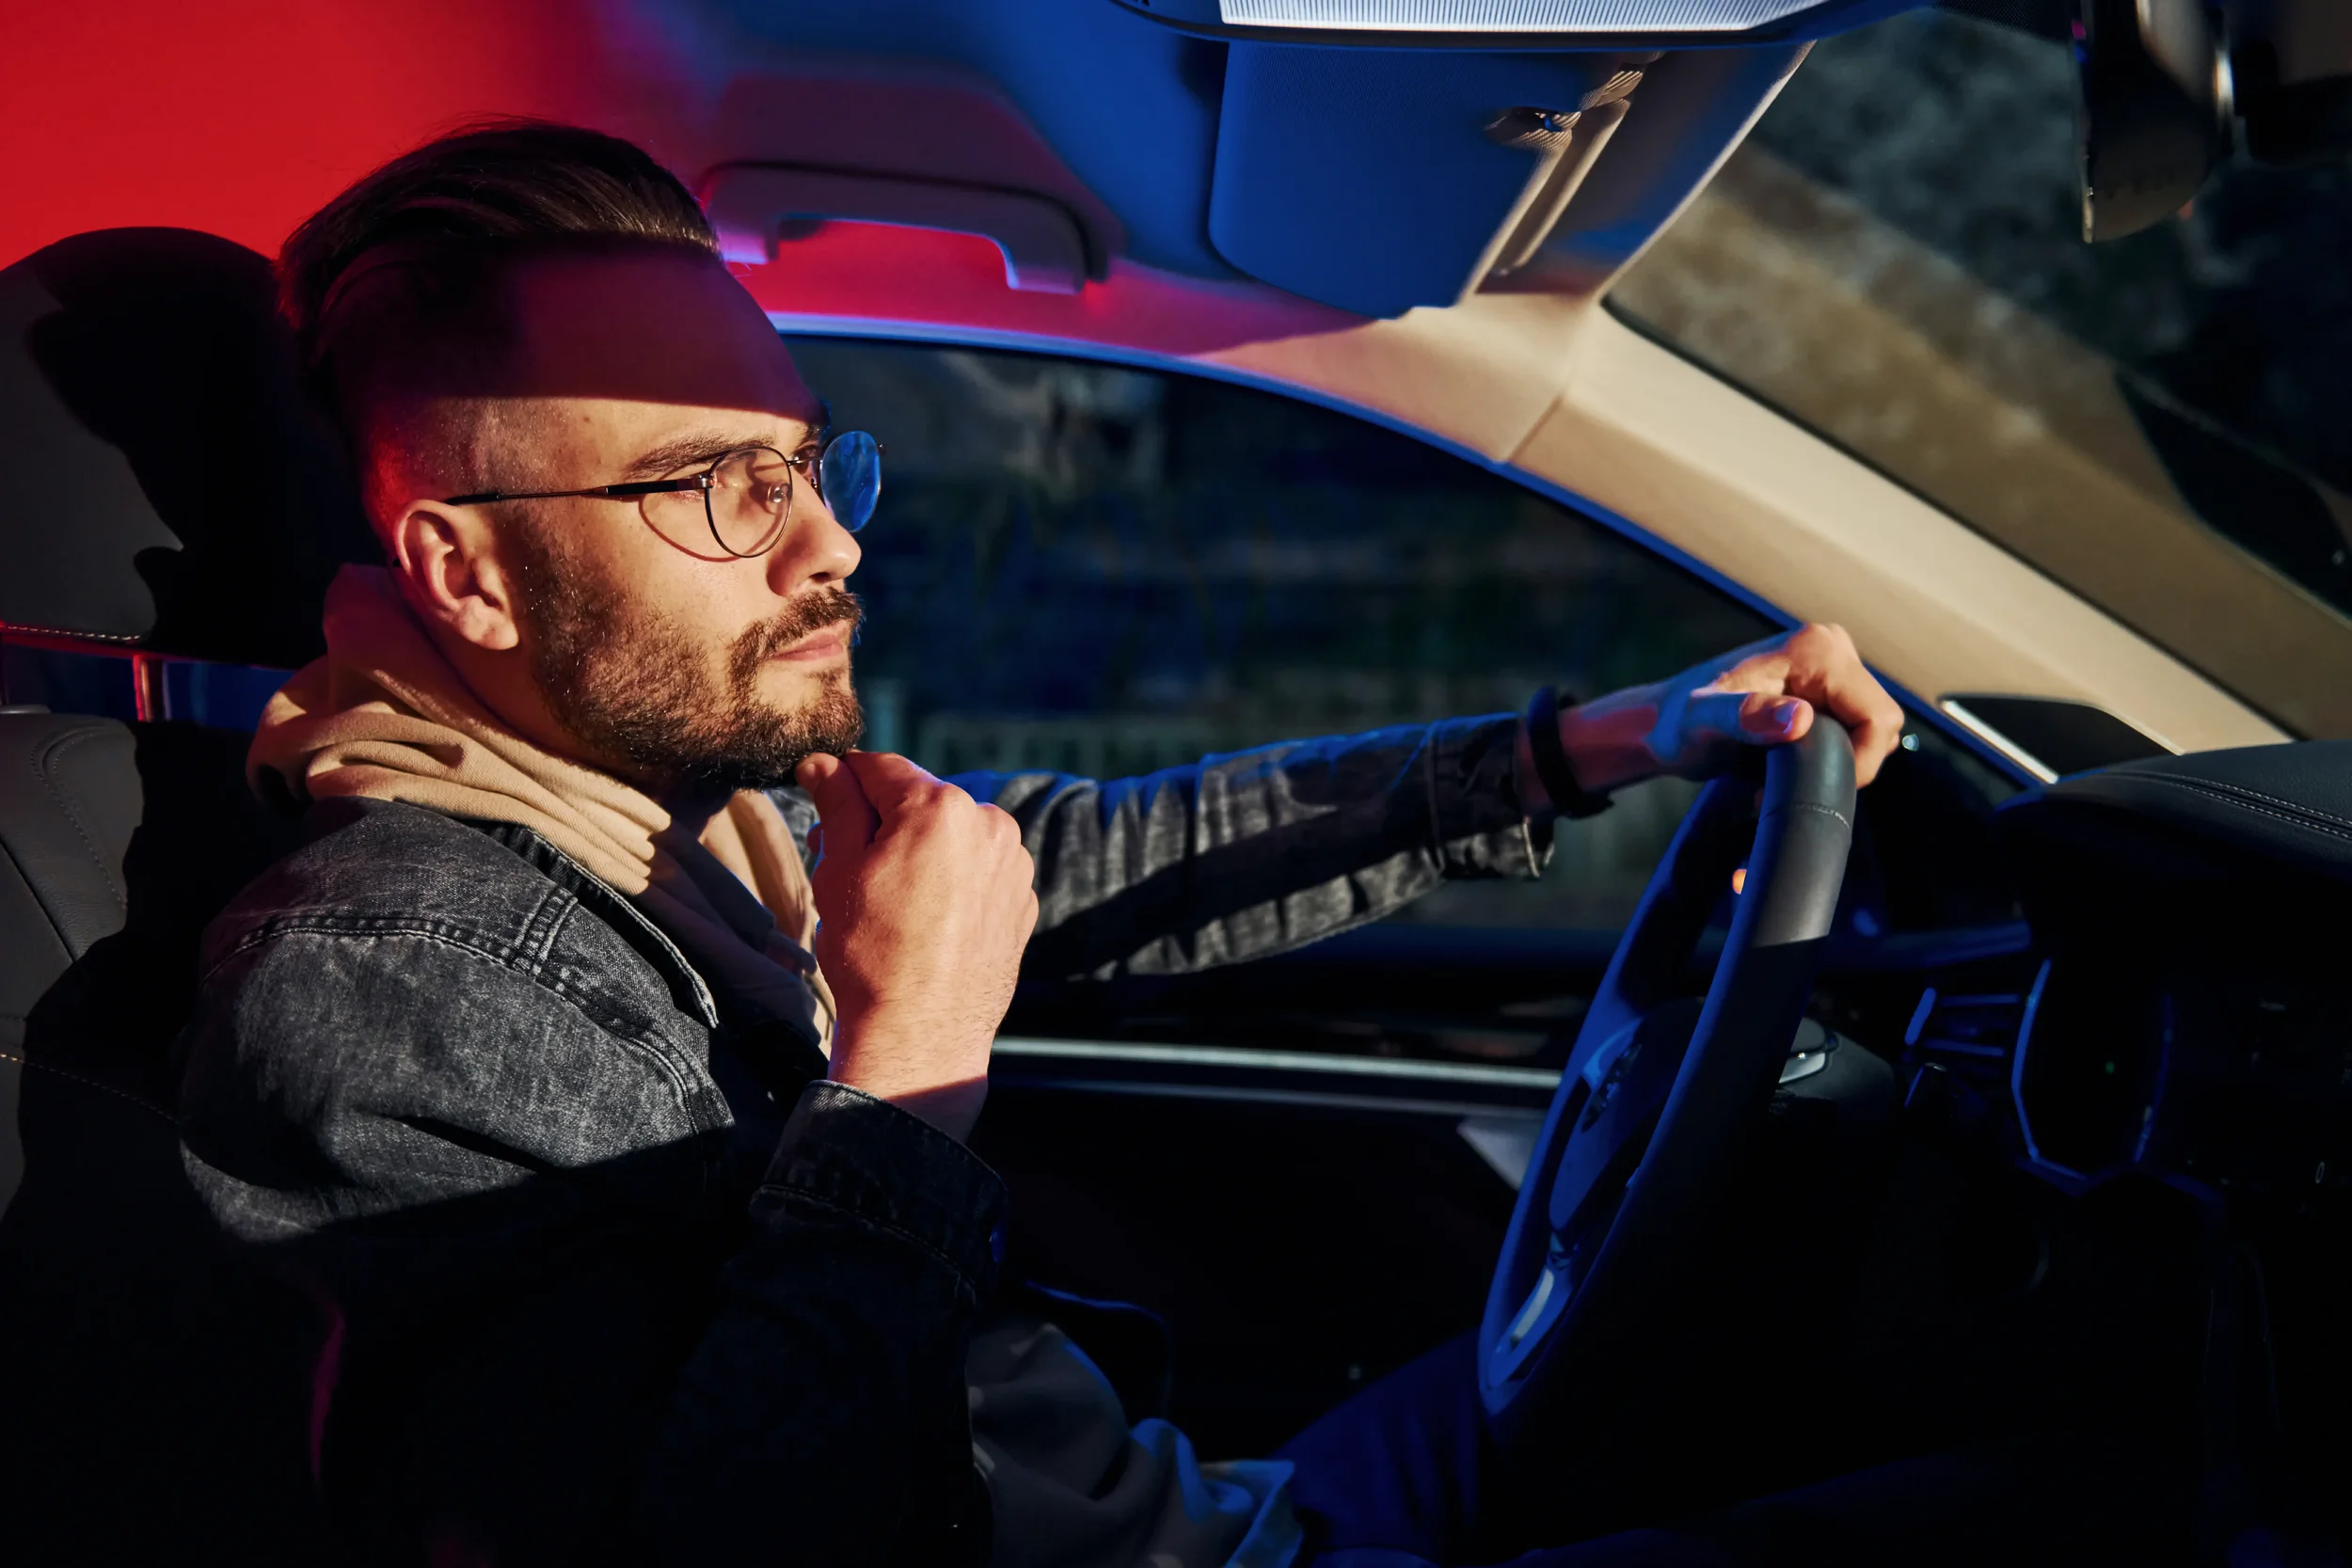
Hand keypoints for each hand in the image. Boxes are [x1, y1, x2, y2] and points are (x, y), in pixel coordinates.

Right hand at [797, 750, 1038, 1140]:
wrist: (922, 1033)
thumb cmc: (873, 954)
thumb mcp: (839, 870)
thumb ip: (838, 805)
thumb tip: (824, 763)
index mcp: (941, 807)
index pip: (881, 768)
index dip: (843, 780)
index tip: (822, 796)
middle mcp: (990, 824)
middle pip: (919, 801)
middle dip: (879, 822)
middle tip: (840, 860)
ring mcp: (1013, 864)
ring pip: (950, 836)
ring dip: (917, 850)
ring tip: (883, 898)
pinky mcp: (1022, 900)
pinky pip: (977, 871)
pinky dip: (949, 880)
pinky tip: (922, 918)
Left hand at [1529, 624, 1905, 802]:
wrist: (1663, 726)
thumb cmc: (1679, 725)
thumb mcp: (1705, 723)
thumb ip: (1747, 718)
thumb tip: (1800, 719)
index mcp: (1817, 649)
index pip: (1878, 717)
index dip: (1859, 761)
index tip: (1813, 785)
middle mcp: (1832, 647)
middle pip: (1881, 723)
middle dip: (1848, 762)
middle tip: (1793, 782)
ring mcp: (1832, 666)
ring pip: (1871, 730)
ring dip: (1839, 761)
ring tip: (1786, 772)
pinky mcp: (1826, 687)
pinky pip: (1855, 729)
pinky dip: (1833, 754)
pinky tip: (1791, 762)